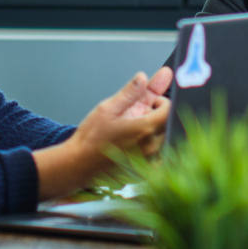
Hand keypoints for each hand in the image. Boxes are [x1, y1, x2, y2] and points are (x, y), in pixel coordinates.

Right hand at [34, 71, 171, 199]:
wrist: (78, 166)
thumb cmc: (90, 139)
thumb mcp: (107, 109)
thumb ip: (130, 92)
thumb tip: (143, 77)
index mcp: (145, 129)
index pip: (170, 110)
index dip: (162, 102)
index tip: (149, 102)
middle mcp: (151, 147)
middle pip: (168, 124)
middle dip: (156, 115)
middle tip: (135, 116)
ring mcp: (149, 161)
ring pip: (162, 139)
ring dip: (152, 131)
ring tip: (130, 131)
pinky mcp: (145, 171)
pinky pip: (156, 155)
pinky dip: (148, 146)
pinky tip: (131, 145)